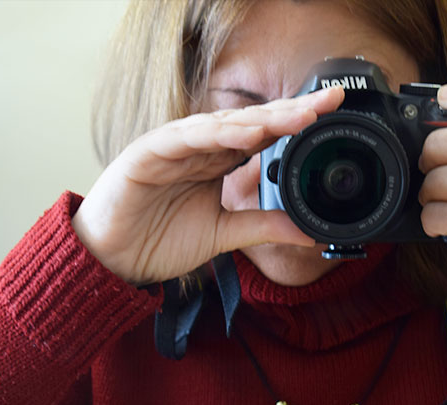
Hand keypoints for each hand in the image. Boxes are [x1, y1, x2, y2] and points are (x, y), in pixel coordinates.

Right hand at [72, 87, 344, 284]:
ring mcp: (175, 146)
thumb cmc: (161, 240)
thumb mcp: (224, 234)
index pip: (265, 135)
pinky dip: (214, 134)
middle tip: (329, 101)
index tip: (333, 114)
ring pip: (223, 124)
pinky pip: (185, 139)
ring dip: (262, 119)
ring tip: (299, 116)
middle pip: (252, 122)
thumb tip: (309, 232)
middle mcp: (202, 147)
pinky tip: (245, 133)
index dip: (297, 124)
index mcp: (220, 161)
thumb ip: (263, 227)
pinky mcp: (148, 154)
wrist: (114, 261)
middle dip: (292, 111)